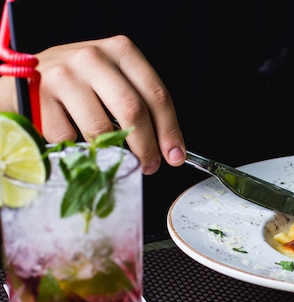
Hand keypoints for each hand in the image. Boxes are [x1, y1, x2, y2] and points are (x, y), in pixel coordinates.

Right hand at [1, 35, 185, 173]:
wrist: (26, 77)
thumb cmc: (80, 83)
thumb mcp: (113, 80)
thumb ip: (139, 104)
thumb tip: (168, 147)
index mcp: (121, 51)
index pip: (156, 95)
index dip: (169, 130)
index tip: (175, 155)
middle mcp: (93, 58)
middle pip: (132, 111)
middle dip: (147, 147)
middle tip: (150, 166)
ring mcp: (64, 76)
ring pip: (101, 129)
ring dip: (113, 153)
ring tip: (114, 159)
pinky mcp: (39, 97)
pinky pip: (70, 138)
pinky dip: (78, 150)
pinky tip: (78, 144)